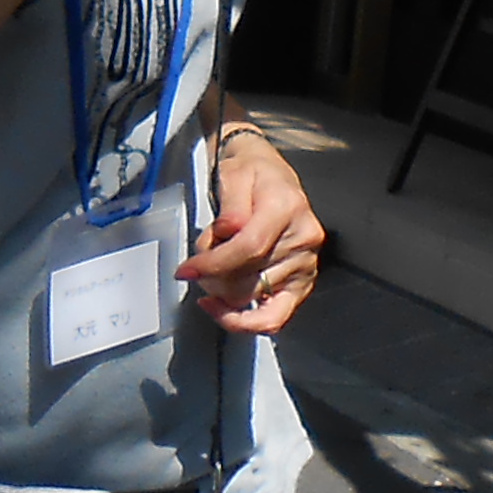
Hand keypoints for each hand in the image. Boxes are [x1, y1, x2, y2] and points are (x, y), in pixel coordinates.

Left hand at [181, 130, 326, 333]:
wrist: (271, 174)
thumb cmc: (250, 172)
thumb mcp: (234, 173)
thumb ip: (231, 205)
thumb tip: (228, 232)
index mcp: (287, 208)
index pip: (248, 248)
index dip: (213, 264)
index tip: (185, 270)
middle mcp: (304, 239)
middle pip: (249, 278)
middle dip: (212, 276)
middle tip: (197, 262)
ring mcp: (307, 264)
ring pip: (253, 297)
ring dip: (222, 289)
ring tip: (214, 266)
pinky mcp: (303, 283)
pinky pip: (276, 317)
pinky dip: (245, 320)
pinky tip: (221, 310)